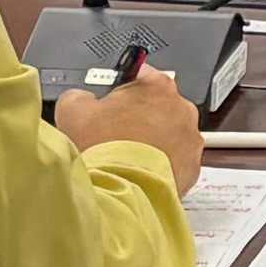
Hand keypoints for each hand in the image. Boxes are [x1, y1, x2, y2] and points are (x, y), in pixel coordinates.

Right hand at [54, 62, 205, 195]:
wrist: (121, 192)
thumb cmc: (104, 151)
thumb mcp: (73, 110)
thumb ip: (79, 95)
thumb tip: (81, 99)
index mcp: (156, 86)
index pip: (138, 74)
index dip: (118, 89)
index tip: (109, 102)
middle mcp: (181, 108)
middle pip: (155, 105)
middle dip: (137, 117)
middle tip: (113, 133)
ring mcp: (190, 138)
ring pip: (168, 133)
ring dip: (151, 140)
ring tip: (125, 155)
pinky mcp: (192, 166)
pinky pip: (175, 159)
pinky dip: (160, 163)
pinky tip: (138, 170)